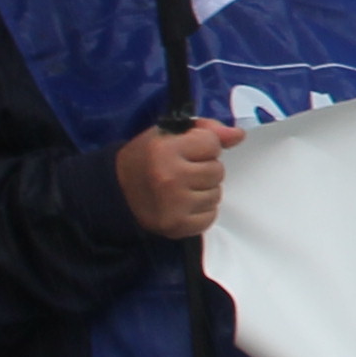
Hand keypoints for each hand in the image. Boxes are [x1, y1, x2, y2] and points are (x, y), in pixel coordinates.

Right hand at [119, 118, 239, 238]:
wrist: (117, 192)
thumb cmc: (147, 157)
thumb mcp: (170, 133)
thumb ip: (207, 129)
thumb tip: (239, 135)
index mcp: (165, 150)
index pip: (212, 143)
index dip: (202, 145)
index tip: (186, 150)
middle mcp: (169, 178)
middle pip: (217, 170)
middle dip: (204, 168)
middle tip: (182, 171)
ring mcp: (173, 205)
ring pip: (216, 194)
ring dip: (204, 190)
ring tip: (181, 188)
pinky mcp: (176, 226)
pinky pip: (210, 216)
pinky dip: (201, 211)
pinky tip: (182, 204)